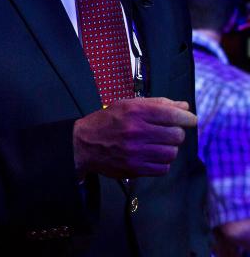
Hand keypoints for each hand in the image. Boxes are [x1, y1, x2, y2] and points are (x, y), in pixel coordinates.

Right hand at [73, 97, 195, 178]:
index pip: (172, 114)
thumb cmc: (107, 121)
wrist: (83, 144)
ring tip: (158, 144)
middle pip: (177, 135)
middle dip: (176, 133)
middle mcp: (136, 131)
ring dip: (169, 148)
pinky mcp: (135, 168)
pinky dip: (162, 162)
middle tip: (166, 132)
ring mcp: (136, 151)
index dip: (187, 117)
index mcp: (134, 111)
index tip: (190, 120)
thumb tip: (184, 107)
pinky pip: (163, 168)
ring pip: (172, 153)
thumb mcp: (127, 105)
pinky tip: (152, 155)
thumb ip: (157, 104)